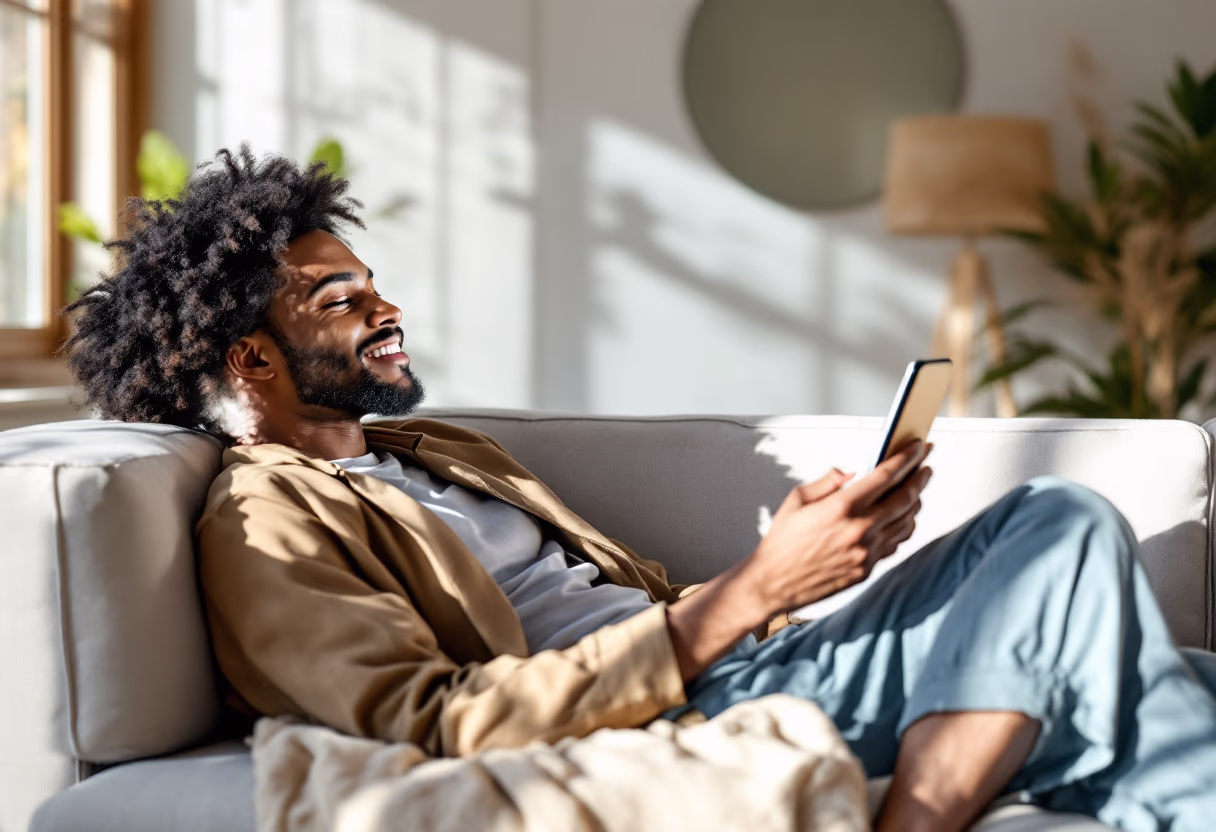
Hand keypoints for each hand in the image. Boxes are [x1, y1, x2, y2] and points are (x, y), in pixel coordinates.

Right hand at [742, 441, 932, 616]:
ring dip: (915, 503)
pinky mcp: (866, 569)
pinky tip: (902, 518)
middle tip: (926, 466)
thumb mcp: (797, 499)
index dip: (907, 458)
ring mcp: (866, 551)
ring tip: (916, 490)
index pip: (885, 475)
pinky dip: (904, 527)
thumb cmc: (783, 540)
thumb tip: (852, 474)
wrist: (775, 582)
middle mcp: (859, 529)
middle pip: (905, 498)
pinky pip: (895, 544)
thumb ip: (828, 482)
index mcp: (841, 507)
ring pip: (906, 522)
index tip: (918, 446)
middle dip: (920, 477)